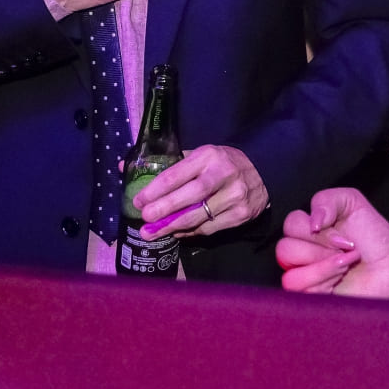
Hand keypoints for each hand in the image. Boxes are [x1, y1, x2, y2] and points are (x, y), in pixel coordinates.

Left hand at [133, 145, 268, 237]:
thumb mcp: (201, 155)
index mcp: (208, 156)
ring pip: (197, 217)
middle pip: (187, 197)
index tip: (138, 201)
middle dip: (162, 210)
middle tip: (144, 220)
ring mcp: (234, 196)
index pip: (175, 174)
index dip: (154, 190)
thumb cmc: (223, 163)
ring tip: (152, 233)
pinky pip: (209, 228)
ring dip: (171, 227)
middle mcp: (223, 174)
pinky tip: (176, 232)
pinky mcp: (241, 214)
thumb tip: (126, 168)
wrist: (263, 172)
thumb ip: (169, 163)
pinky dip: (190, 232)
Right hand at [277, 188, 388, 296]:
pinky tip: (341, 278)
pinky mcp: (311, 299)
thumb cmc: (372, 235)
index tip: (341, 235)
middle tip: (345, 249)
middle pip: (284, 250)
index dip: (314, 228)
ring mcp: (304, 279)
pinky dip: (325, 281)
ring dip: (324, 267)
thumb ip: (326, 200)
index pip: (290, 224)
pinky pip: (302, 293)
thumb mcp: (351, 202)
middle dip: (320, 249)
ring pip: (290, 276)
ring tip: (346, 263)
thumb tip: (311, 222)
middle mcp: (300, 255)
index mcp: (306, 231)